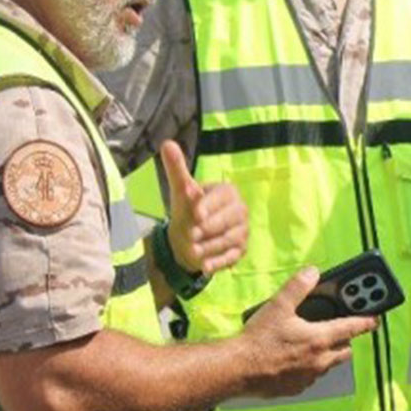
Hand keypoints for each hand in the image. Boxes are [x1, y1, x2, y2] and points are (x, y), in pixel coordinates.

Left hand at [162, 139, 247, 275]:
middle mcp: (240, 211)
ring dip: (210, 247)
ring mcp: (242, 232)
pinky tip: (204, 266)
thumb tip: (167, 143)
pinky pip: (231, 257)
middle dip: (208, 229)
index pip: (222, 199)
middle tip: (191, 235)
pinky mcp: (240, 250)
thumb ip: (177, 169)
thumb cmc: (189, 210)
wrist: (190, 238)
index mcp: (229, 193)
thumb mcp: (181, 191)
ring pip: (228, 241)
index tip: (196, 215)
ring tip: (193, 251)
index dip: (209, 207)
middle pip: (227, 222)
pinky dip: (218, 262)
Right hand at [238, 267, 375, 397]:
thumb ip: (298, 287)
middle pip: (345, 350)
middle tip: (339, 329)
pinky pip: (311, 377)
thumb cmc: (257, 340)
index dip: (366, 321)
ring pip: (328, 364)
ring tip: (314, 342)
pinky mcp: (297, 388)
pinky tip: (296, 359)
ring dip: (327, 354)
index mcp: (319, 339)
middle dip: (346, 339)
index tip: (375, 318)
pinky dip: (310, 367)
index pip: (352, 328)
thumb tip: (312, 272)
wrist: (237, 370)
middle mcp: (320, 360)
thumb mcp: (278, 306)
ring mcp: (309, 377)